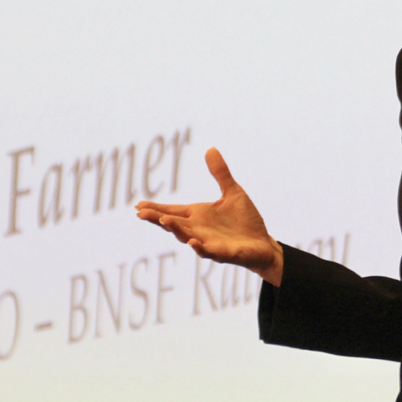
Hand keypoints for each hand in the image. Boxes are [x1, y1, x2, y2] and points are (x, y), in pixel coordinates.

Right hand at [135, 148, 283, 285]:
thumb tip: (211, 148)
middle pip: (173, 224)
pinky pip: (209, 251)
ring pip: (187, 236)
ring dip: (176, 230)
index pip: (172, 211)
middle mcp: (199, 230)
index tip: (138, 206)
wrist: (263, 244)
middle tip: (140, 213)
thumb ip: (221, 173)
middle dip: (157, 219)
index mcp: (198, 216)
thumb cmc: (245, 221)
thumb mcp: (233, 192)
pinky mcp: (223, 253)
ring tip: (164, 221)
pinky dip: (200, 247)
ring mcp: (209, 242)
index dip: (156, 209)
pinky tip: (193, 242)